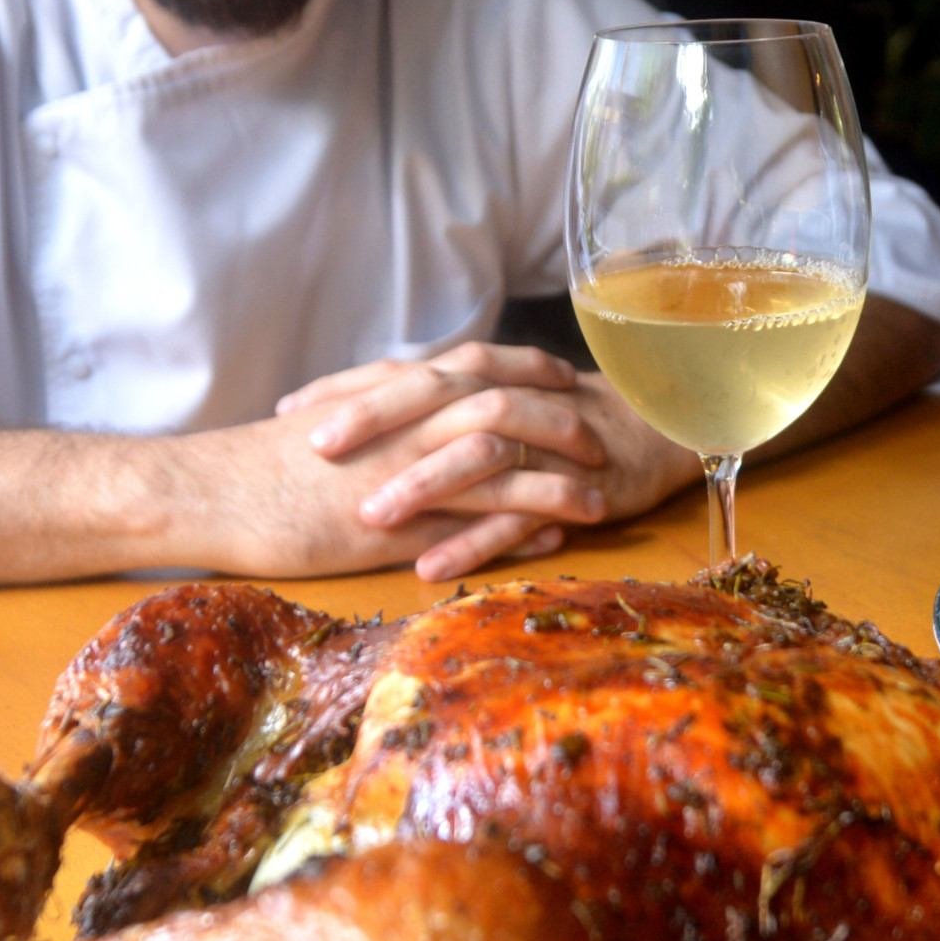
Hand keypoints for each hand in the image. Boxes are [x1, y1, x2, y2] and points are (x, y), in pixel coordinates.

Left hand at [282, 346, 691, 580]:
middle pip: (434, 397)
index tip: (288, 408)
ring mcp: (540, 443)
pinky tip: (431, 568)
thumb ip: (435, 407)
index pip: (404, 372)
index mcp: (478, 379)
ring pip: (476, 454)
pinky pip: (518, 515)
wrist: (651, 433)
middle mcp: (504, 400)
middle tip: (315, 448)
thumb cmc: (555, 423)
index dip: (348, 387)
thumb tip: (353, 414)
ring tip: (370, 517)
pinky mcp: (571, 486)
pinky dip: (474, 541)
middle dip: (374, 420)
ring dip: (422, 485)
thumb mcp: (492, 403)